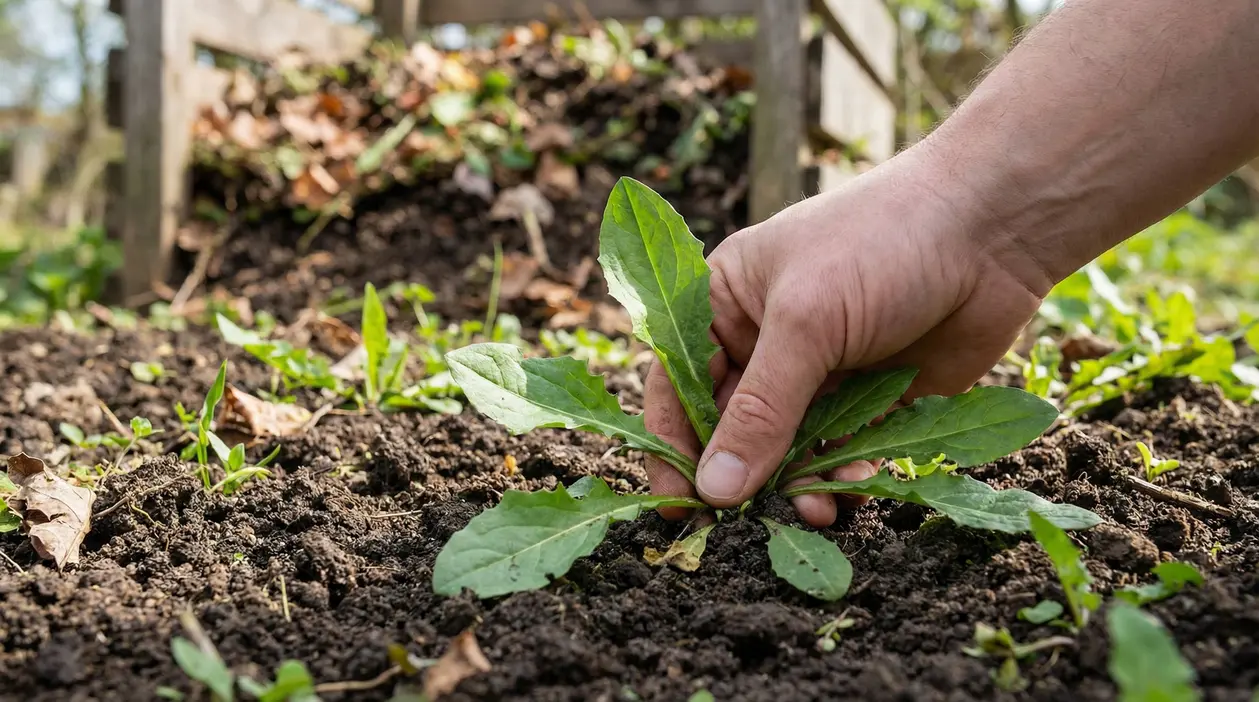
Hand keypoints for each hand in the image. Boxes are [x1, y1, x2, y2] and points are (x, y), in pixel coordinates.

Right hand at [643, 148, 1047, 526]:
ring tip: (813, 508)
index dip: (673, 443)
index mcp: (727, 302)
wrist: (993, 227)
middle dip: (741, 474)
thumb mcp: (806, 322)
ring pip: (787, 450)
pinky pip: (842, 454)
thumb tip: (714, 490)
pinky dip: (842, 477)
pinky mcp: (873, 400)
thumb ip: (759, 411)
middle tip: (747, 523)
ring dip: (793, 485)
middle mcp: (766, 341)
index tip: (679, 502)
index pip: (678, 384)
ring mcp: (820, 372)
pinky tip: (851, 489)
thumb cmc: (880, 243)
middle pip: (731, 426)